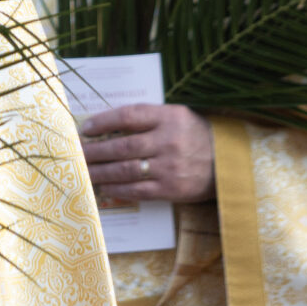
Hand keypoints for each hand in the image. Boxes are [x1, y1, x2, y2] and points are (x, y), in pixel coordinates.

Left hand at [79, 103, 215, 203]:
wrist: (230, 164)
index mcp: (171, 117)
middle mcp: (169, 141)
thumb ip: (149, 119)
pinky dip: (117, 189)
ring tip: (84, 171)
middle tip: (76, 153)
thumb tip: (108, 126)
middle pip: (122, 146)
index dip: (104, 121)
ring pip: (125, 169)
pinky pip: (137, 190)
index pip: (130, 115)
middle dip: (95, 150)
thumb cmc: (197, 136)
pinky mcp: (171, 190)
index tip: (86, 128)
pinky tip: (104, 187)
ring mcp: (170, 167)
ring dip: (100, 171)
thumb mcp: (179, 117)